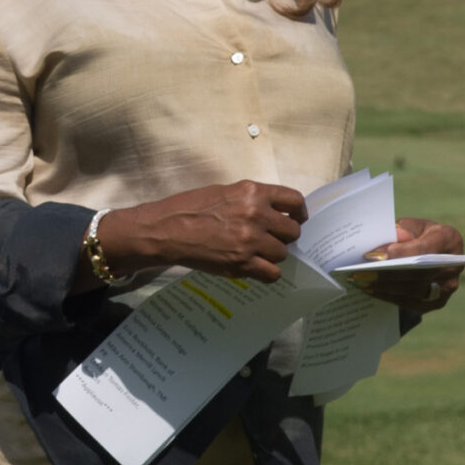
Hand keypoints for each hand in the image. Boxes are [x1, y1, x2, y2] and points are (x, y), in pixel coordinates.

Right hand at [92, 182, 307, 282]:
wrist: (165, 229)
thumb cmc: (189, 207)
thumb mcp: (224, 192)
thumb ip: (251, 200)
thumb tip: (272, 213)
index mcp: (252, 192)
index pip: (294, 200)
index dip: (299, 213)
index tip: (295, 219)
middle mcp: (256, 214)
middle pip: (292, 231)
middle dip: (284, 236)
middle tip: (270, 239)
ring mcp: (250, 240)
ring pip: (282, 253)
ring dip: (272, 255)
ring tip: (255, 253)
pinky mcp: (241, 263)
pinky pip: (272, 273)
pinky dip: (266, 273)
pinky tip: (254, 268)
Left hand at [346, 216, 464, 312]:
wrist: (435, 252)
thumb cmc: (420, 235)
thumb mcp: (412, 226)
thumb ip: (401, 232)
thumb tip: (386, 248)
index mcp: (449, 239)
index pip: (424, 249)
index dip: (399, 253)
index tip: (373, 256)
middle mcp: (454, 266)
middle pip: (418, 274)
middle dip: (386, 275)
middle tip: (359, 274)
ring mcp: (447, 287)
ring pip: (414, 291)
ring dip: (385, 289)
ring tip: (360, 283)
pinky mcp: (437, 302)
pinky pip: (411, 303)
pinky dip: (389, 297)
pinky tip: (371, 291)